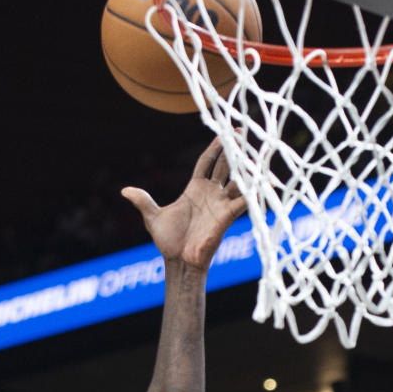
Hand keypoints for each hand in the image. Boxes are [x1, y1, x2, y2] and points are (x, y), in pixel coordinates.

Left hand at [122, 137, 245, 269]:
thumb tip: (125, 191)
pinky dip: (255, 192)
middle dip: (234, 148)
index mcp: (195, 188)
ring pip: (237, 178)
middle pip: (225, 164)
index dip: (214, 147)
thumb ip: (143, 201)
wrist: (179, 262)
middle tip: (242, 129)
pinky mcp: (228, 215)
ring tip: (258, 147)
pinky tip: (267, 181)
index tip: (222, 131)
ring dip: (247, 164)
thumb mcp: (153, 217)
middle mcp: (211, 193)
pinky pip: (245, 200)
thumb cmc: (168, 242)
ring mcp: (221, 203)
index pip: (207, 161)